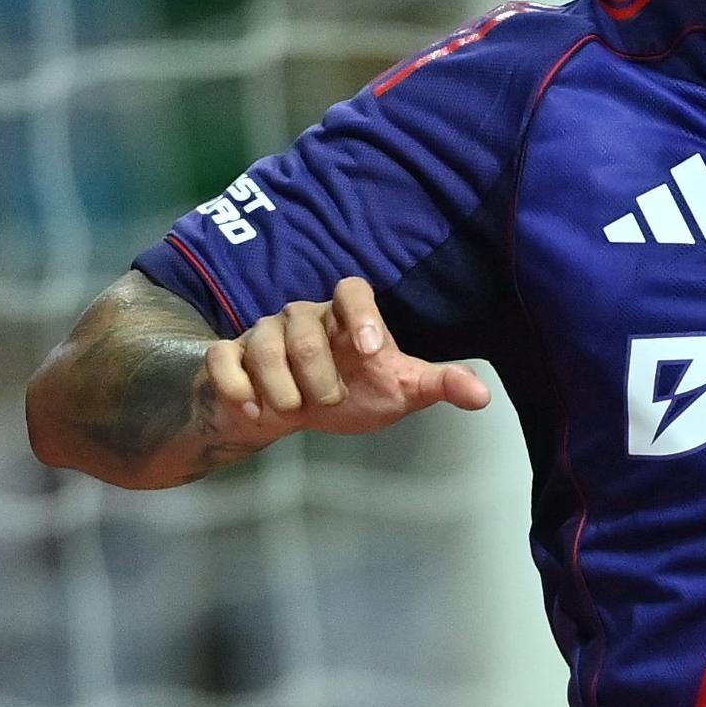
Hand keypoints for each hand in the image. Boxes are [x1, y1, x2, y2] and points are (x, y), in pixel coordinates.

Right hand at [204, 276, 493, 445]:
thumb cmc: (351, 392)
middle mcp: (304, 317)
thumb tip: (482, 396)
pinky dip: (237, 386)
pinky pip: (223, 358)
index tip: (370, 349)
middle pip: (302, 322)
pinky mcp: (230, 356)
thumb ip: (436, 386)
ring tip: (293, 410)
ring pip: (261, 340)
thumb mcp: (398, 391)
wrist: (292, 417)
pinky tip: (256, 411)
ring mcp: (262, 334)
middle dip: (316, 369)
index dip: (360, 313)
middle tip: (328, 402)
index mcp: (346, 317)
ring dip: (278, 383)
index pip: (352, 289)